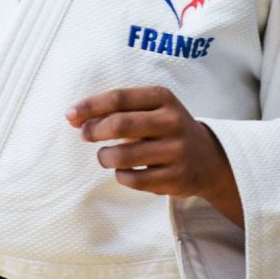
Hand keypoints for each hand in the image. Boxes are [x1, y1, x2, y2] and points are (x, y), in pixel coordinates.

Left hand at [66, 85, 243, 226]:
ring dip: (105, 157)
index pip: (119, 97)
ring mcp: (177, 151)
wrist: (209, 158)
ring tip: (105, 156)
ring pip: (124, 156)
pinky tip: (124, 171)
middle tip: (85, 135)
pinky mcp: (177, 178)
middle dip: (94, 130)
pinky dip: (121, 176)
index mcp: (163, 98)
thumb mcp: (151, 109)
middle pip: (120, 124)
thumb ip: (117, 110)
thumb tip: (75, 118)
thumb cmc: (167, 128)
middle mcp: (172, 121)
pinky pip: (134, 180)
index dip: (90, 106)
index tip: (70, 115)